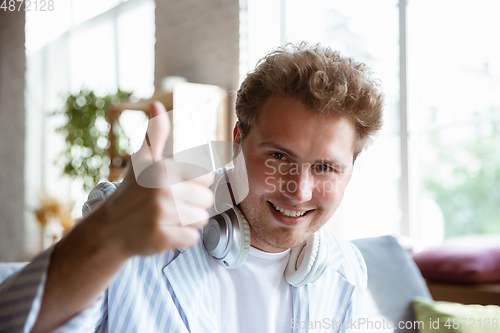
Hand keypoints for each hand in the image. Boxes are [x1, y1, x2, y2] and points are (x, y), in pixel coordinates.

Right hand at [99, 101, 213, 256]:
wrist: (111, 228)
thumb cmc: (132, 190)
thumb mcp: (142, 160)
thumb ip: (156, 134)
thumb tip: (157, 105)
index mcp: (164, 170)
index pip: (206, 177)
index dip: (196, 183)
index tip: (179, 187)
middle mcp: (163, 191)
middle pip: (207, 200)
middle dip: (194, 204)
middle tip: (173, 205)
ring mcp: (161, 216)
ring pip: (201, 220)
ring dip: (189, 221)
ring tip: (169, 218)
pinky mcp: (161, 238)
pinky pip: (192, 238)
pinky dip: (182, 238)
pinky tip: (166, 231)